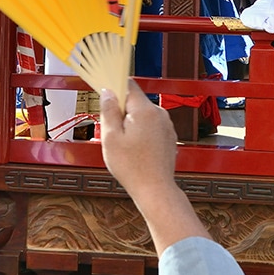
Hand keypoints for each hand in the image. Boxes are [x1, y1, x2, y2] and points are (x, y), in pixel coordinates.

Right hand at [97, 82, 178, 198]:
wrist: (155, 189)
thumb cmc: (131, 167)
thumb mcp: (111, 138)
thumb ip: (108, 111)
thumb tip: (107, 92)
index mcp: (144, 110)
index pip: (128, 85)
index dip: (114, 88)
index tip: (105, 97)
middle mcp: (159, 113)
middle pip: (135, 101)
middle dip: (121, 112)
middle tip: (113, 133)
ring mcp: (166, 125)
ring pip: (142, 115)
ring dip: (131, 124)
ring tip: (125, 146)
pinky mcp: (169, 136)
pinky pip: (151, 126)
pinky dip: (142, 133)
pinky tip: (136, 151)